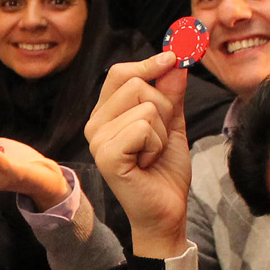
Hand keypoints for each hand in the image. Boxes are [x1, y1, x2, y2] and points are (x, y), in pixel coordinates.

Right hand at [84, 51, 190, 257]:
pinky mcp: (107, 156)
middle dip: (163, 107)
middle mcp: (94, 125)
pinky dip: (157, 145)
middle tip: (158, 138)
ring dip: (162, 131)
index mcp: (104, 115)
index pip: (120, 73)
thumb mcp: (171, 123)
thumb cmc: (164, 170)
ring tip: (151, 154)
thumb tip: (175, 59)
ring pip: (145, 105)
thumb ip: (170, 92)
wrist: (166, 211)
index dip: (149, 64)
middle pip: (137, 84)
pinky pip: (144, 127)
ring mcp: (97, 140)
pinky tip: (146, 163)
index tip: (174, 58)